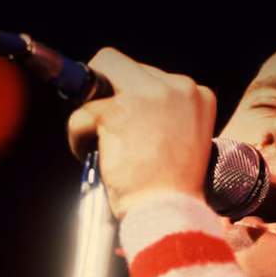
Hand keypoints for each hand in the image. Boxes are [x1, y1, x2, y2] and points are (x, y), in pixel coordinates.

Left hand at [67, 48, 217, 219]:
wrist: (169, 213)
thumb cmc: (172, 190)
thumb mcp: (181, 141)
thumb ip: (160, 116)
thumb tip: (119, 101)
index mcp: (197, 94)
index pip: (149, 75)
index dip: (128, 98)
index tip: (126, 125)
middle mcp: (176, 87)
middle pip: (116, 62)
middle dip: (101, 91)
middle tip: (99, 122)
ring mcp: (146, 96)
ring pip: (93, 82)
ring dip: (90, 117)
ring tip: (103, 148)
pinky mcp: (116, 111)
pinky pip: (80, 115)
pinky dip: (77, 137)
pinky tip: (91, 157)